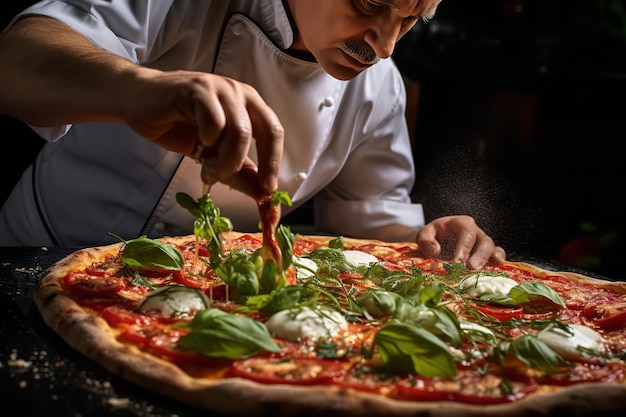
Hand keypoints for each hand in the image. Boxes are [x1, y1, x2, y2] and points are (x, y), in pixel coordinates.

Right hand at [124, 69, 283, 195]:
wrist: (137, 101)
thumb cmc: (176, 124)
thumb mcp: (213, 155)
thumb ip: (238, 172)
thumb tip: (262, 196)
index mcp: (249, 105)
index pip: (274, 133)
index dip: (274, 163)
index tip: (268, 190)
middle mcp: (240, 93)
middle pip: (266, 132)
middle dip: (250, 164)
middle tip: (227, 180)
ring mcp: (221, 88)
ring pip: (240, 132)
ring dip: (225, 160)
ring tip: (206, 166)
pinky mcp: (199, 89)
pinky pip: (215, 122)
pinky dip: (208, 140)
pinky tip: (197, 142)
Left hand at [415, 215, 505, 269]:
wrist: (436, 241)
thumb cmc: (432, 236)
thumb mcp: (424, 234)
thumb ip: (425, 240)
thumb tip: (435, 251)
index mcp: (462, 224)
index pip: (467, 235)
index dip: (464, 249)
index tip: (457, 263)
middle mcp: (476, 232)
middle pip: (484, 242)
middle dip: (479, 256)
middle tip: (471, 269)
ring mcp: (483, 244)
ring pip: (492, 249)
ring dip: (488, 262)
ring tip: (482, 274)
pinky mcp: (486, 255)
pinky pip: (496, 257)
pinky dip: (498, 264)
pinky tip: (493, 274)